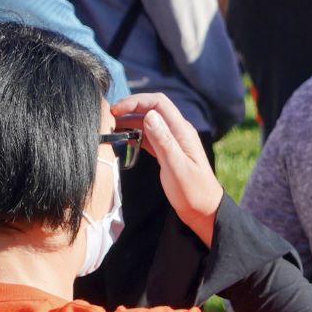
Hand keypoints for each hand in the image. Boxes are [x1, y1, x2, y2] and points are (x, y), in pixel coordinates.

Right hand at [113, 93, 220, 247]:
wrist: (204, 210)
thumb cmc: (192, 191)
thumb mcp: (175, 166)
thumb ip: (163, 141)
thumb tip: (149, 115)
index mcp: (182, 131)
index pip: (158, 103)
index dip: (136, 101)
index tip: (115, 110)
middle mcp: (178, 132)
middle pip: (152, 109)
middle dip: (130, 109)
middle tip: (107, 118)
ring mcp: (173, 142)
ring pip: (148, 123)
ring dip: (130, 122)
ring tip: (110, 128)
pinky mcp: (167, 152)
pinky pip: (149, 137)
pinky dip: (135, 135)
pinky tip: (122, 139)